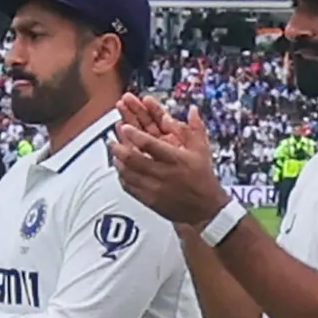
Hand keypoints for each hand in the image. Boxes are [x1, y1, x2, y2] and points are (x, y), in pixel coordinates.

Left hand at [114, 101, 226, 227]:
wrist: (205, 208)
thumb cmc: (202, 178)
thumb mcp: (203, 150)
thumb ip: (196, 128)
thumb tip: (191, 109)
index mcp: (176, 159)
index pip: (151, 145)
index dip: (135, 135)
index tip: (124, 126)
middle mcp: (164, 174)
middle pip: (133, 159)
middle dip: (118, 147)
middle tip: (111, 140)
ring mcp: (154, 188)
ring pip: (127, 173)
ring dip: (117, 160)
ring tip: (113, 152)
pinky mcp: (149, 200)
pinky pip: (129, 187)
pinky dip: (122, 176)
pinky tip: (120, 168)